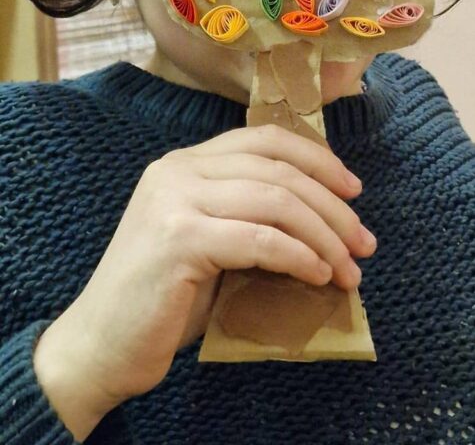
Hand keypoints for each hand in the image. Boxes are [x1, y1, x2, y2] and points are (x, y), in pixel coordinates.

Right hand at [35, 125, 375, 426]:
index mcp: (185, 163)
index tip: (353, 189)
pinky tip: (318, 276)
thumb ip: (250, 219)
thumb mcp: (211, 244)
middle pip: (277, 168)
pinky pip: (260, 240)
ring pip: (275, 200)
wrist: (100, 345)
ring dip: (325, 236)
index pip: (264, 138)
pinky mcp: (178, 239)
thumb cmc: (162, 301)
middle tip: (365, 242)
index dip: (317, 158)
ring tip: (350, 269)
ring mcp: (175, 200)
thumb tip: (325, 222)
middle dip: (332, 204)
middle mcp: (177, 169)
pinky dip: (299, 256)